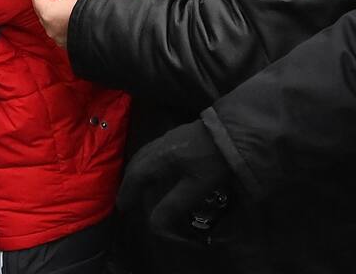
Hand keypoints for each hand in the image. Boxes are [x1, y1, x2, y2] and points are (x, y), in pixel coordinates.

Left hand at [32, 0, 88, 47]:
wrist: (107, 27)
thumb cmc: (90, 6)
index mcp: (48, 13)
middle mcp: (50, 28)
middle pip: (43, 13)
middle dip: (52, 6)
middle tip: (65, 0)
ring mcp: (58, 39)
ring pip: (53, 25)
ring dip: (60, 19)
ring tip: (73, 12)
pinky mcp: (68, 46)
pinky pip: (62, 34)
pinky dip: (67, 28)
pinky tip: (78, 22)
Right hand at [116, 119, 235, 267]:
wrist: (233, 130)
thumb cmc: (214, 160)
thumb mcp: (196, 187)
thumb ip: (173, 205)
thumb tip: (154, 225)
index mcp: (159, 158)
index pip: (135, 178)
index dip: (128, 194)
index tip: (123, 208)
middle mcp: (159, 145)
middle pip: (136, 163)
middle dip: (129, 182)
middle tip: (126, 198)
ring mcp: (169, 137)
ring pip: (145, 154)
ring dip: (138, 171)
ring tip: (138, 185)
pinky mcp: (179, 135)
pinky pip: (154, 150)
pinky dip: (148, 162)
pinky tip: (158, 168)